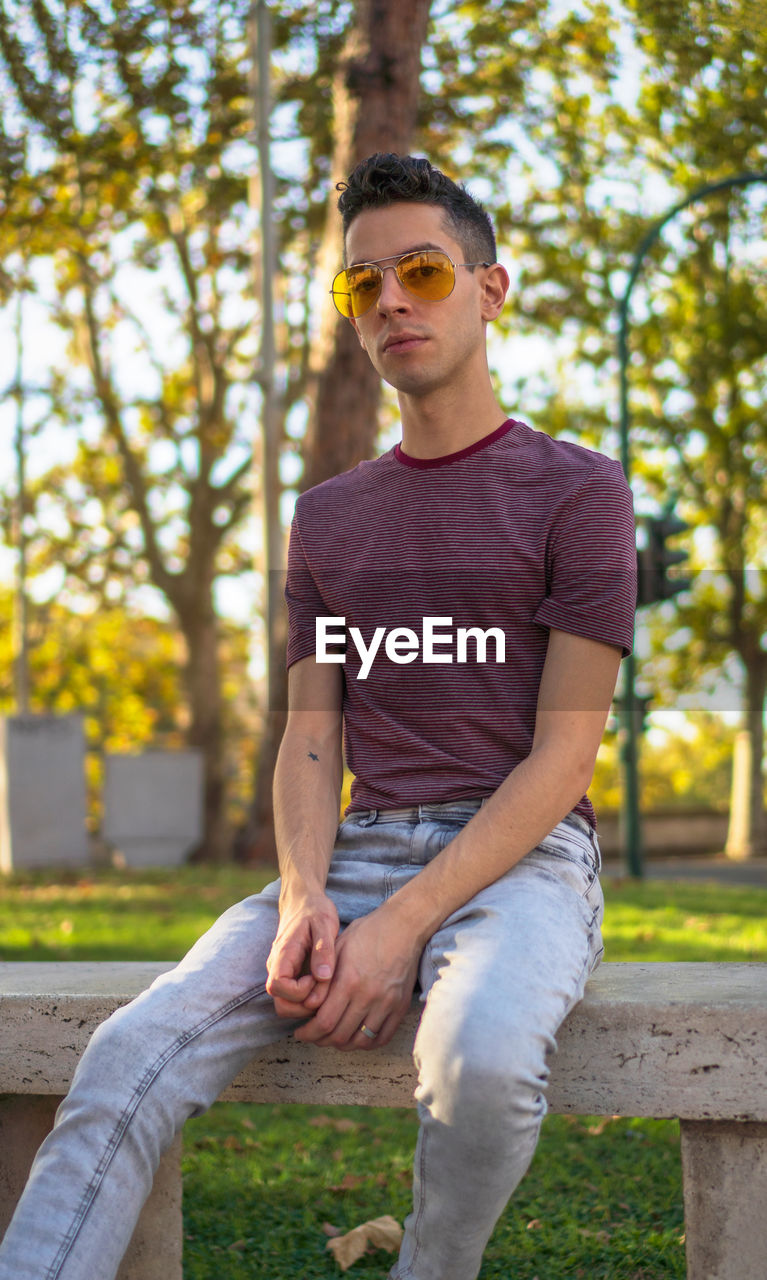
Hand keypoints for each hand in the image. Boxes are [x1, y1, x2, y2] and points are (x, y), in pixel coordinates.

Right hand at [266, 892, 339, 1019]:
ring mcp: (281, 974)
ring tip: (327, 988)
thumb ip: (323, 949)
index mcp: (283, 954)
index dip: (300, 991)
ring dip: (307, 1006)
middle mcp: (277, 968)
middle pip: (281, 1004)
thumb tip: (322, 977)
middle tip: (326, 989)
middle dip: (305, 1006)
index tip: (318, 977)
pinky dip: (308, 1001)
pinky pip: (294, 999)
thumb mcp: (324, 923)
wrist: (303, 901)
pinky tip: (325, 987)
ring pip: (286, 1006)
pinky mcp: (289, 977)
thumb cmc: (315, 910)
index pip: (278, 987)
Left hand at [293, 905, 419, 1050]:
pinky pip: (382, 1037)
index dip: (308, 1033)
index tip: (301, 1033)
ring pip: (360, 1041)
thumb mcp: (337, 948)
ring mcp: (386, 1003)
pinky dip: (367, 1043)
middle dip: (321, 1040)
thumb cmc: (366, 933)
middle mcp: (368, 996)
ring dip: (343, 1044)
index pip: (324, 1022)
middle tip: (314, 1036)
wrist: (402, 927)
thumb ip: (323, 979)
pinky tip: (356, 1036)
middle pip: (340, 1036)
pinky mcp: (400, 1006)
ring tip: (333, 1037)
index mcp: (349, 981)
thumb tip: (308, 1006)